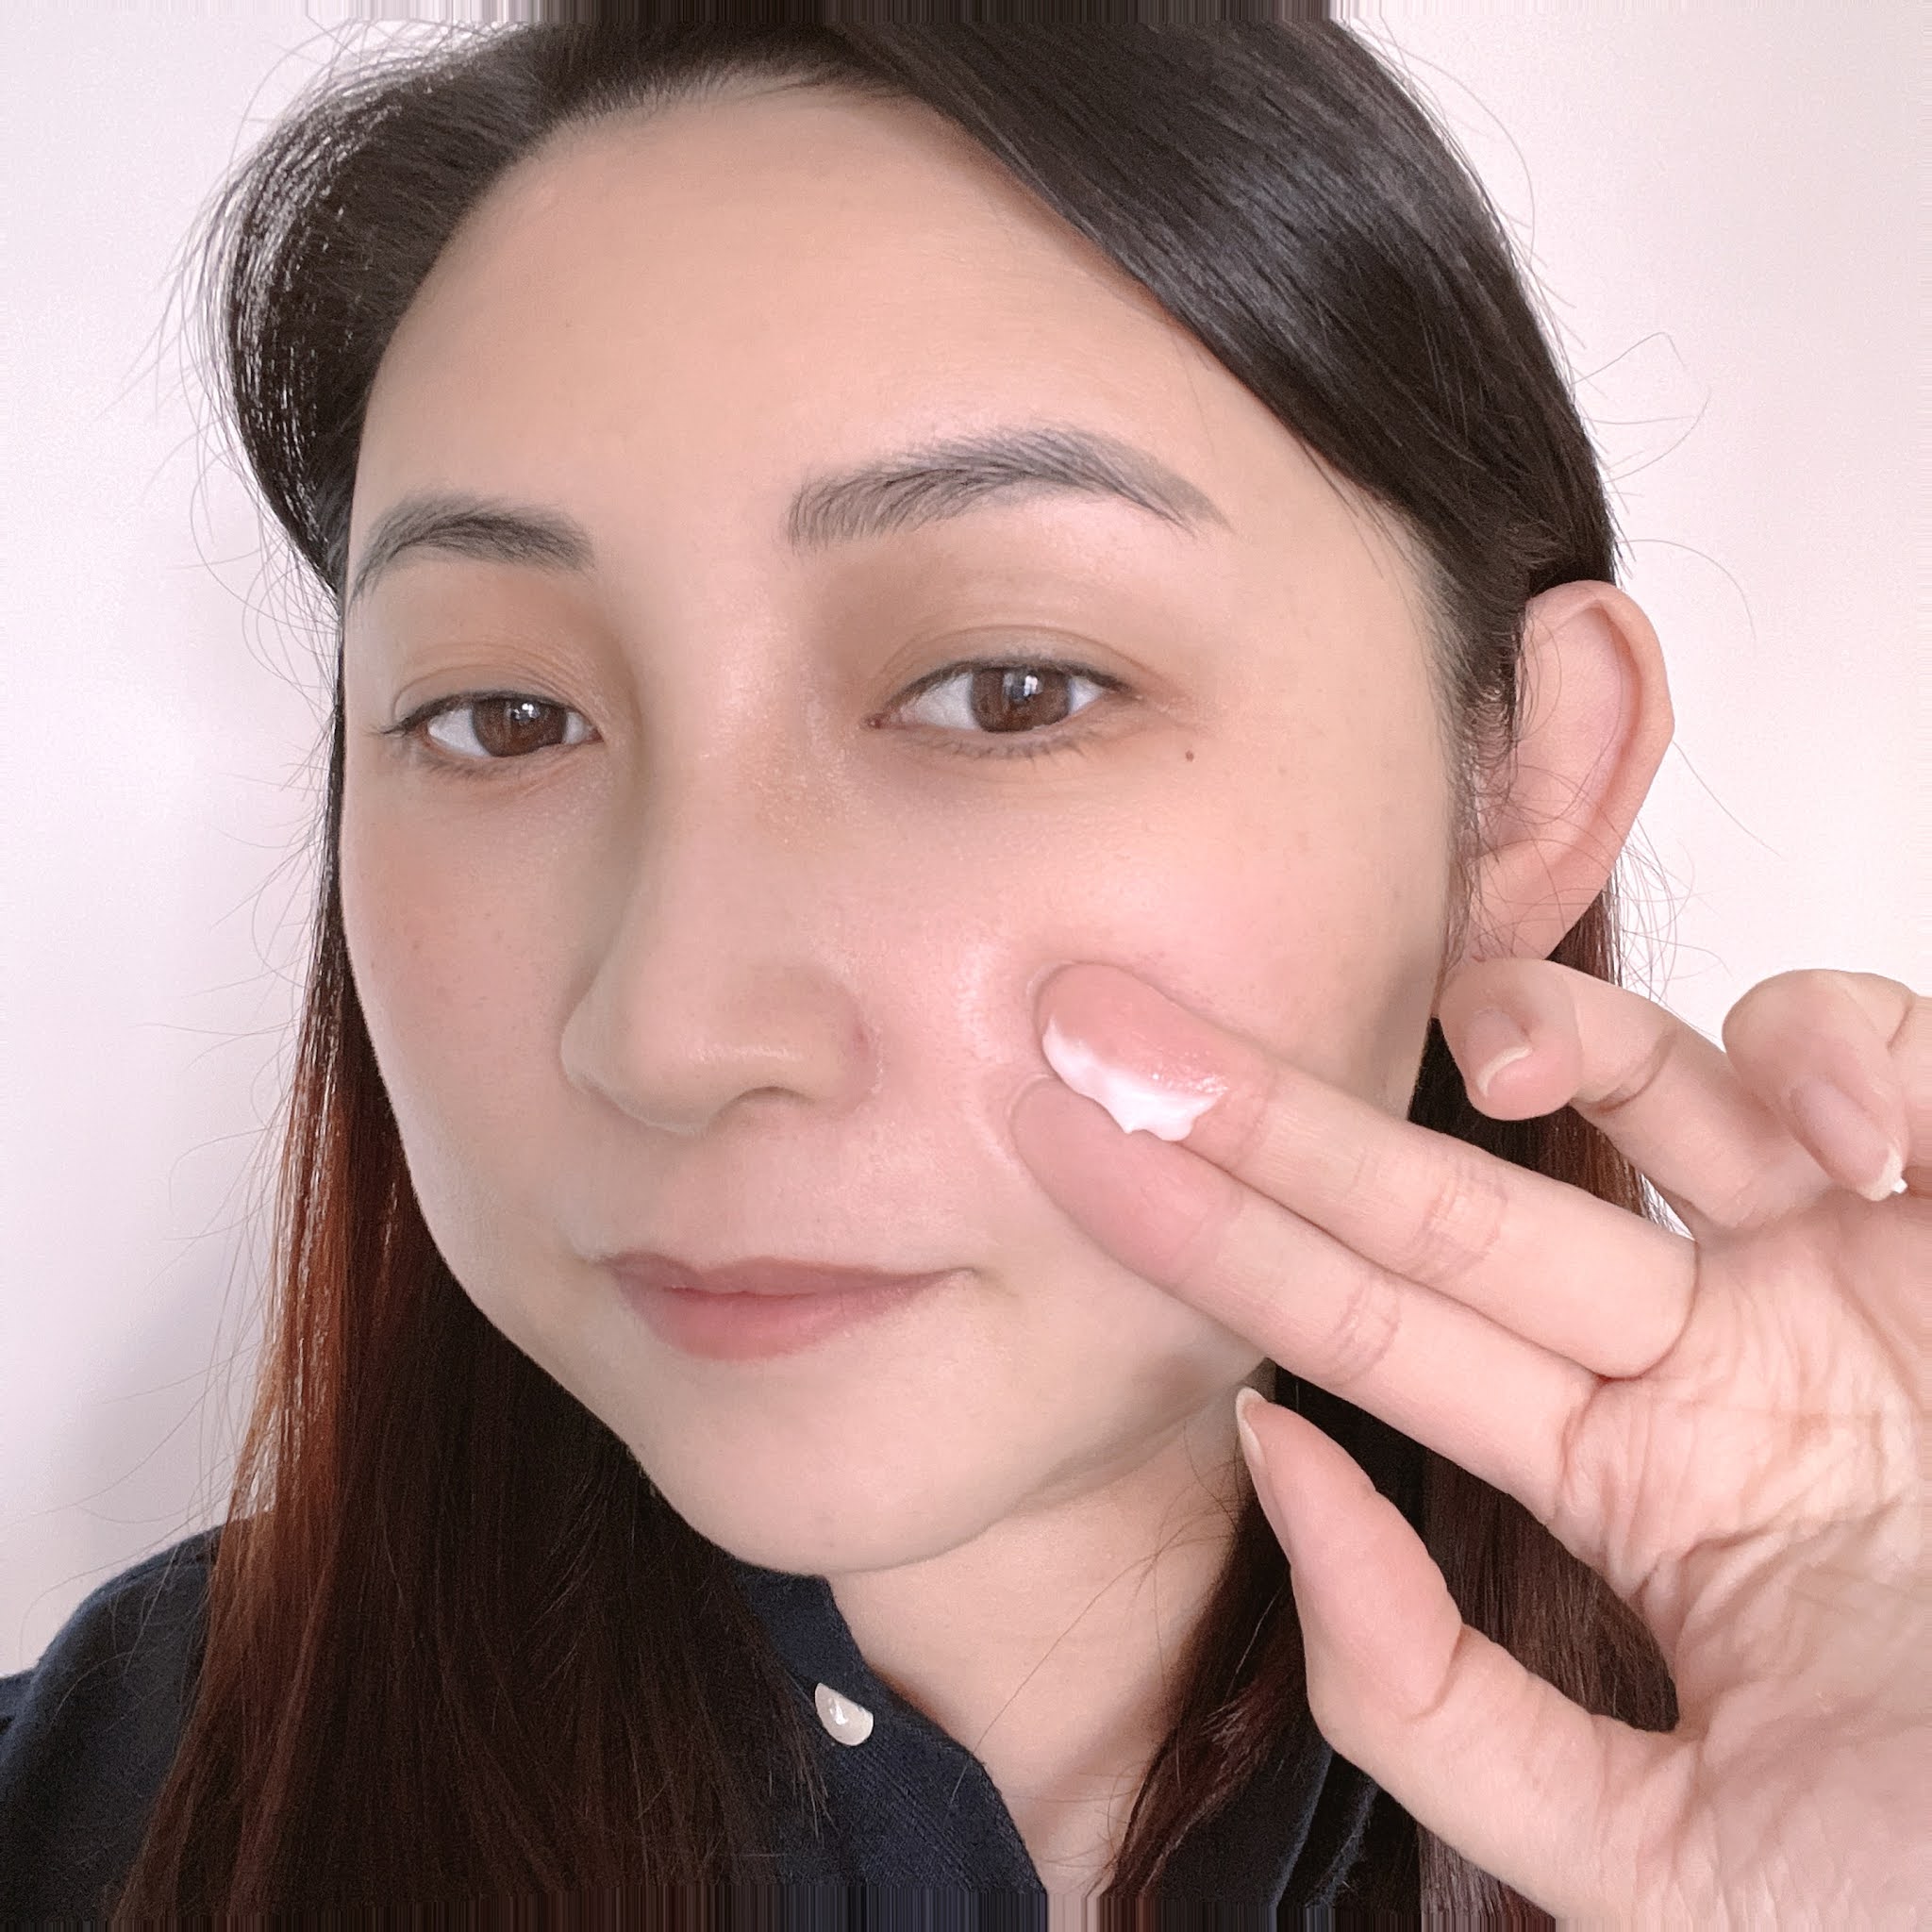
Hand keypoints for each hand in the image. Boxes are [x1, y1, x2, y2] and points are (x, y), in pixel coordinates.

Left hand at [1008, 959, 1926, 1923]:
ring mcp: (1869, 1281)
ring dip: (1559, 1030)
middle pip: (1459, 1205)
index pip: (1373, 1336)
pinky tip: (1829, 1125)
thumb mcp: (1650, 1862)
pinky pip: (1905, 1074)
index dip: (1218, 1239)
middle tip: (1106, 1017)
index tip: (1068, 1145)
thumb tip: (1273, 1463)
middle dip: (1282, 1108)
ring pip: (1670, 1085)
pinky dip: (1850, 1052)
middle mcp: (1731, 1361)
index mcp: (1644, 1488)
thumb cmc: (1931, 1898)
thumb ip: (1430, 1694)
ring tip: (1490, 1041)